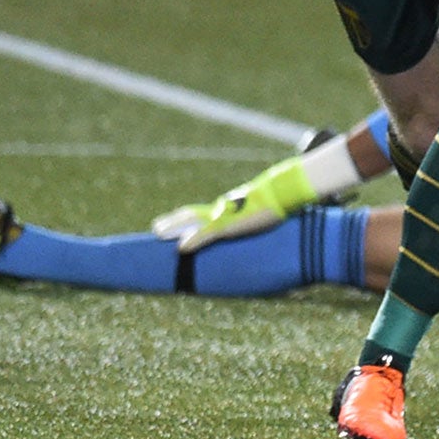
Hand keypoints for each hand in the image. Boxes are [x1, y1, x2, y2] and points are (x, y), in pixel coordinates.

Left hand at [152, 154, 314, 253]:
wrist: (282, 190)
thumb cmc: (277, 200)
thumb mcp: (264, 211)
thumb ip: (256, 217)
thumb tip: (256, 221)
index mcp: (229, 207)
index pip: (202, 211)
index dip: (186, 217)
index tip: (173, 222)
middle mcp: (222, 209)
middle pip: (191, 213)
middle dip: (173, 220)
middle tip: (156, 227)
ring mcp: (224, 215)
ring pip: (191, 219)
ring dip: (173, 225)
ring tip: (157, 231)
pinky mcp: (229, 224)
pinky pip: (206, 233)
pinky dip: (193, 240)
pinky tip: (181, 248)